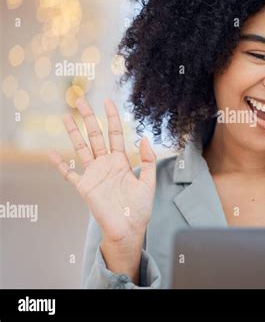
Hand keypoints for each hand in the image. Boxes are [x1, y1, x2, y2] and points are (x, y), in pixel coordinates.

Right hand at [48, 98, 156, 245]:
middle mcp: (106, 164)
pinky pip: (69, 173)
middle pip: (95, 135)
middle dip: (89, 118)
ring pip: (81, 148)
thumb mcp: (148, 182)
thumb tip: (143, 138)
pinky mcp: (84, 186)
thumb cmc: (140, 208)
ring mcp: (94, 174)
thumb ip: (148, 160)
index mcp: (121, 161)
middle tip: (81, 100)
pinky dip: (60, 164)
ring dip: (73, 133)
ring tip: (66, 116)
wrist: (128, 229)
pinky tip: (51, 153)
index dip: (112, 117)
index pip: (115, 134)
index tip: (108, 101)